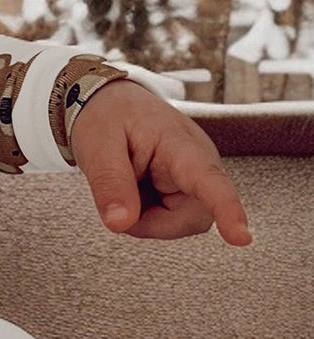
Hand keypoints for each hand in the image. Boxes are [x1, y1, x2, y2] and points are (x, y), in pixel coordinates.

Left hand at [69, 80, 251, 246]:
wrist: (110, 101)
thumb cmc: (108, 115)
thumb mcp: (97, 145)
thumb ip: (109, 183)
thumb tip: (121, 224)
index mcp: (179, 143)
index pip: (209, 179)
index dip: (227, 211)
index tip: (241, 238)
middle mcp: (198, 162)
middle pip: (194, 217)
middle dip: (153, 223)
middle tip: (117, 202)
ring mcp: (195, 178)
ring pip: (182, 223)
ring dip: (148, 219)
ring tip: (126, 186)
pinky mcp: (187, 190)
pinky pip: (172, 220)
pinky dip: (147, 215)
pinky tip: (135, 190)